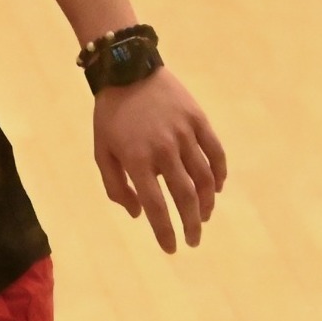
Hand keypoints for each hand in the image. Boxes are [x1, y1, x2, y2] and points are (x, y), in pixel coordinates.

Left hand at [93, 67, 227, 252]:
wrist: (127, 72)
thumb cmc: (110, 116)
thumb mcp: (101, 150)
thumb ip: (116, 185)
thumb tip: (137, 214)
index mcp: (136, 158)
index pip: (156, 205)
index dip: (165, 230)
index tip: (171, 248)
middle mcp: (163, 149)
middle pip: (185, 196)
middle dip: (191, 223)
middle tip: (192, 240)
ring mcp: (184, 134)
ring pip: (204, 177)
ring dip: (207, 202)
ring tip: (203, 216)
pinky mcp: (198, 121)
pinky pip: (216, 153)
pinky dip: (219, 174)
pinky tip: (216, 189)